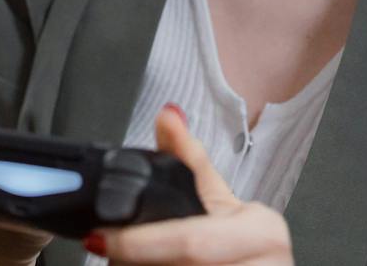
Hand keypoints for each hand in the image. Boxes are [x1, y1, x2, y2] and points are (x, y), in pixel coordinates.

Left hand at [90, 106, 291, 264]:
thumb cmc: (245, 246)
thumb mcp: (221, 201)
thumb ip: (190, 160)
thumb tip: (169, 116)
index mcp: (263, 231)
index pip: (191, 239)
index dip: (141, 243)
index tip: (100, 239)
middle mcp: (266, 264)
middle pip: (182, 265)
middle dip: (138, 258)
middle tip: (105, 249)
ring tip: (127, 261)